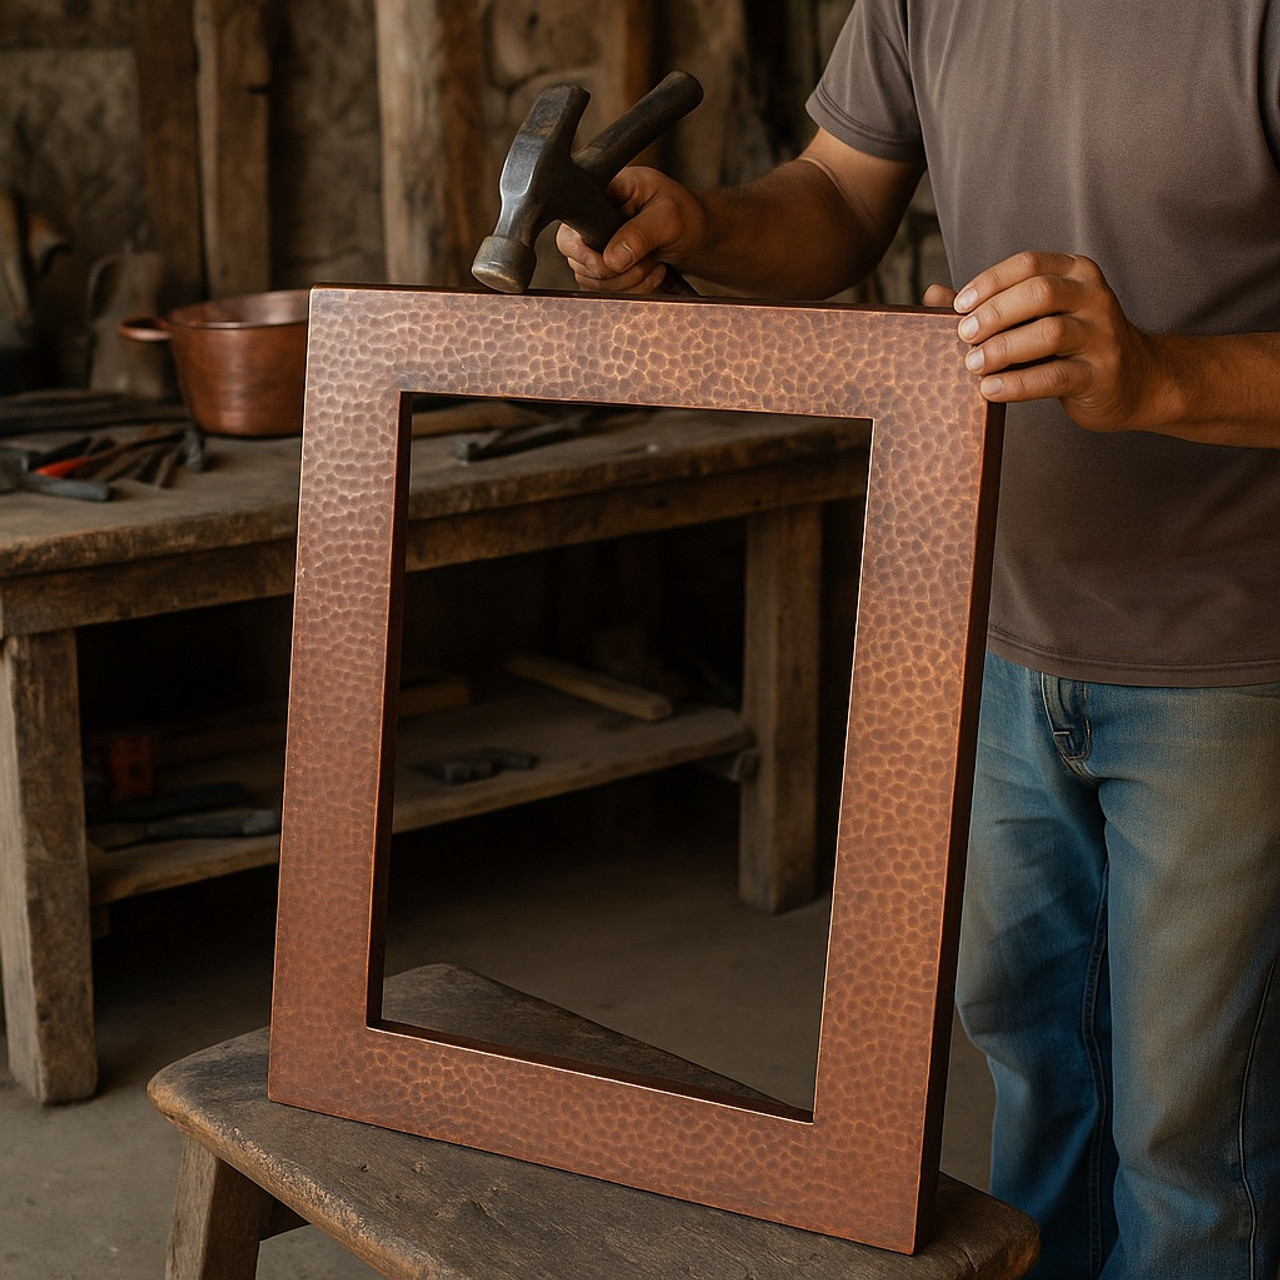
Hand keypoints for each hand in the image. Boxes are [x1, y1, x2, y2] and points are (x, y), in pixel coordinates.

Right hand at [555, 166, 707, 293]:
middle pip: (579, 259)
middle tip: (648, 261)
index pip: (573, 227)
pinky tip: (651, 275)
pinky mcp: (606, 264)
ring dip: (627, 283)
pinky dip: (630, 290)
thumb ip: (640, 234)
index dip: (588, 252)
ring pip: (592, 279)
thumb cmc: (688, 216)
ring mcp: (597, 243)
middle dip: (616, 272)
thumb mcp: (670, 218)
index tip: (614, 262)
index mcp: (606, 192)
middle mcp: (594, 217)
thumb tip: (611, 259)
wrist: (699, 236)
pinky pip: (605, 289)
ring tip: (654, 265)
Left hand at [926, 252, 1164, 432]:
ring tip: (972, 365)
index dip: (990, 282)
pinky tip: (990, 391)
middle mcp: (1093, 296)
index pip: (1029, 264)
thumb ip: (989, 305)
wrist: (1136, 380)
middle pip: (1039, 293)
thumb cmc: (1072, 346)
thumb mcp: (1036, 317)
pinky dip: (1018, 384)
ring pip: (1049, 332)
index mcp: (1076, 272)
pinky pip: (1056, 376)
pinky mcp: (1102, 373)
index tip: (958, 305)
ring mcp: (1102, 334)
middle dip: (994, 313)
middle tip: (962, 336)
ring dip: (1004, 348)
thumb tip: (931, 296)